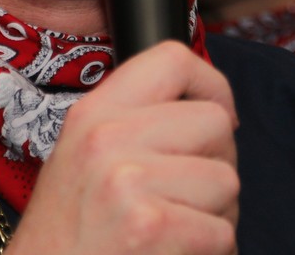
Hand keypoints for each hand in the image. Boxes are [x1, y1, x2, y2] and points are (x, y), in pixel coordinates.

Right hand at [11, 41, 239, 254]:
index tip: (221, 117)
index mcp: (92, 114)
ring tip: (177, 234)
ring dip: (216, 216)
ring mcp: (127, 182)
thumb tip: (213, 113)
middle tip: (190, 199)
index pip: (173, 59)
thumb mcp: (81, 160)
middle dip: (217, 165)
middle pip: (214, 124)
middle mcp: (107, 139)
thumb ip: (134, 127)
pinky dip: (211, 254)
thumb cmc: (67, 239)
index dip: (212, 86)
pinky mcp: (150, 228)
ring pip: (227, 181)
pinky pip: (222, 233)